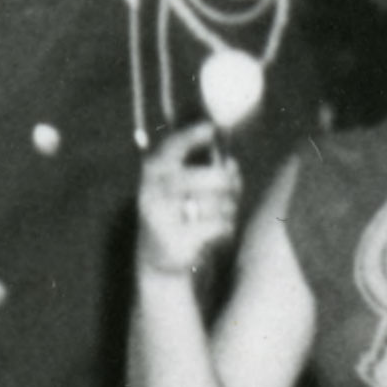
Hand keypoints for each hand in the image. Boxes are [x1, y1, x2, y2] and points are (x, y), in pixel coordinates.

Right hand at [131, 123, 248, 277]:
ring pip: (218, 204)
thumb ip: (208, 170)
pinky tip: (218, 233)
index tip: (211, 128)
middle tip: (232, 188)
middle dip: (228, 183)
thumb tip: (232, 166)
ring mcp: (163, 218)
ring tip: (222, 214)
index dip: (191, 136)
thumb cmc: (179, 212)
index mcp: (153, 174)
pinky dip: (226, 228)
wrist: (157, 257)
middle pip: (207, 178)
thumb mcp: (185, 186)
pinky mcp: (176, 242)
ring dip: (229, 208)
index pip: (171, 148)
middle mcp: (153, 193)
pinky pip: (219, 226)